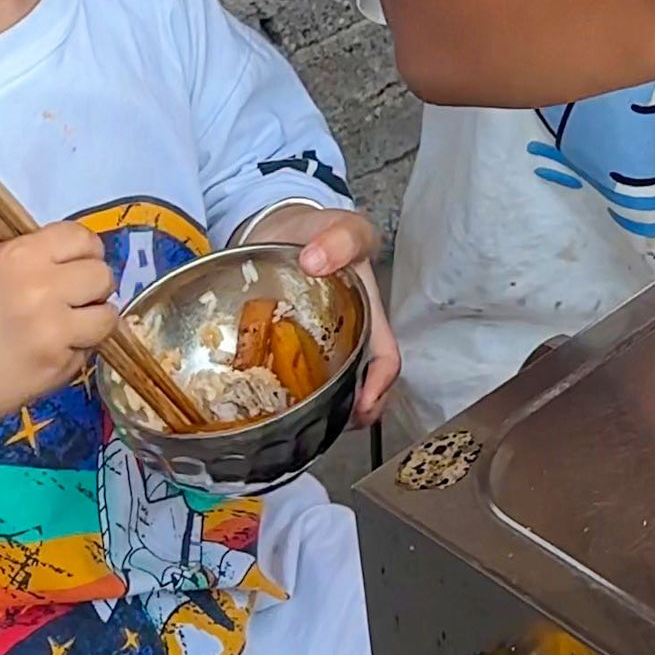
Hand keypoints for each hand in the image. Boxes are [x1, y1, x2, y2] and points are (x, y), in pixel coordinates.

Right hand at [0, 221, 119, 432]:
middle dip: (92, 290)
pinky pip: (86, 354)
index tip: (77, 268)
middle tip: (70, 304)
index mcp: (20, 255)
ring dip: (91, 325)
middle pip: (103, 276)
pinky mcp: (55, 365)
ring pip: (107, 317)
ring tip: (60, 333)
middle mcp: (41, 285)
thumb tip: (83, 265)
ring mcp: (51, 327)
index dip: (86, 254)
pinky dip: (70, 357)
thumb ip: (36, 264)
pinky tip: (38, 359)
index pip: (83, 238)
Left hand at [245, 204, 399, 426]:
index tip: (360, 406)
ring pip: (330, 389)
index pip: (386, 359)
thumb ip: (339, 238)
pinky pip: (293, 379)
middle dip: (351, 413)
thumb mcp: (340, 226)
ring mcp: (318, 347)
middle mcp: (348, 338)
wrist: (280, 228)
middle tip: (324, 428)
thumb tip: (316, 262)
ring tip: (296, 423)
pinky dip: (289, 395)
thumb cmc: (319, 231)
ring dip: (322, 411)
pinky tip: (269, 402)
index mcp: (368, 315)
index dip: (380, 387)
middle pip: (361, 386)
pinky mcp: (288, 349)